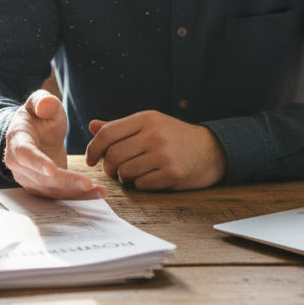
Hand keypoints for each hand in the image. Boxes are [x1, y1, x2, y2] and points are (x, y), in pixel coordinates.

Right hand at [3, 90, 105, 199]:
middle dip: (65, 182)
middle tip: (88, 183)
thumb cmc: (37, 116)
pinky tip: (97, 193)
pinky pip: (60, 194)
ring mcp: (30, 179)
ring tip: (99, 191)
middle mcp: (20, 165)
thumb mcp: (40, 102)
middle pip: (41, 178)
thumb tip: (45, 106)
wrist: (33, 132)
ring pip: (52, 190)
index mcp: (17, 141)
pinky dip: (78, 196)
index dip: (37, 163)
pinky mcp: (43, 187)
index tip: (52, 170)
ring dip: (76, 192)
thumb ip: (43, 101)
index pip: (24, 154)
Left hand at [85, 110, 226, 190]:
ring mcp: (164, 155)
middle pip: (113, 156)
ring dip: (124, 177)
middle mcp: (154, 135)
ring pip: (125, 172)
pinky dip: (141, 185)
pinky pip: (142, 185)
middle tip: (114, 170)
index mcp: (146, 119)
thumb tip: (92, 126)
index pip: (107, 133)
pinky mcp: (172, 174)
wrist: (212, 150)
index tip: (91, 160)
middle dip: (108, 167)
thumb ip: (120, 127)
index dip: (93, 149)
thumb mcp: (150, 124)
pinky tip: (150, 178)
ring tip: (134, 173)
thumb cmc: (175, 137)